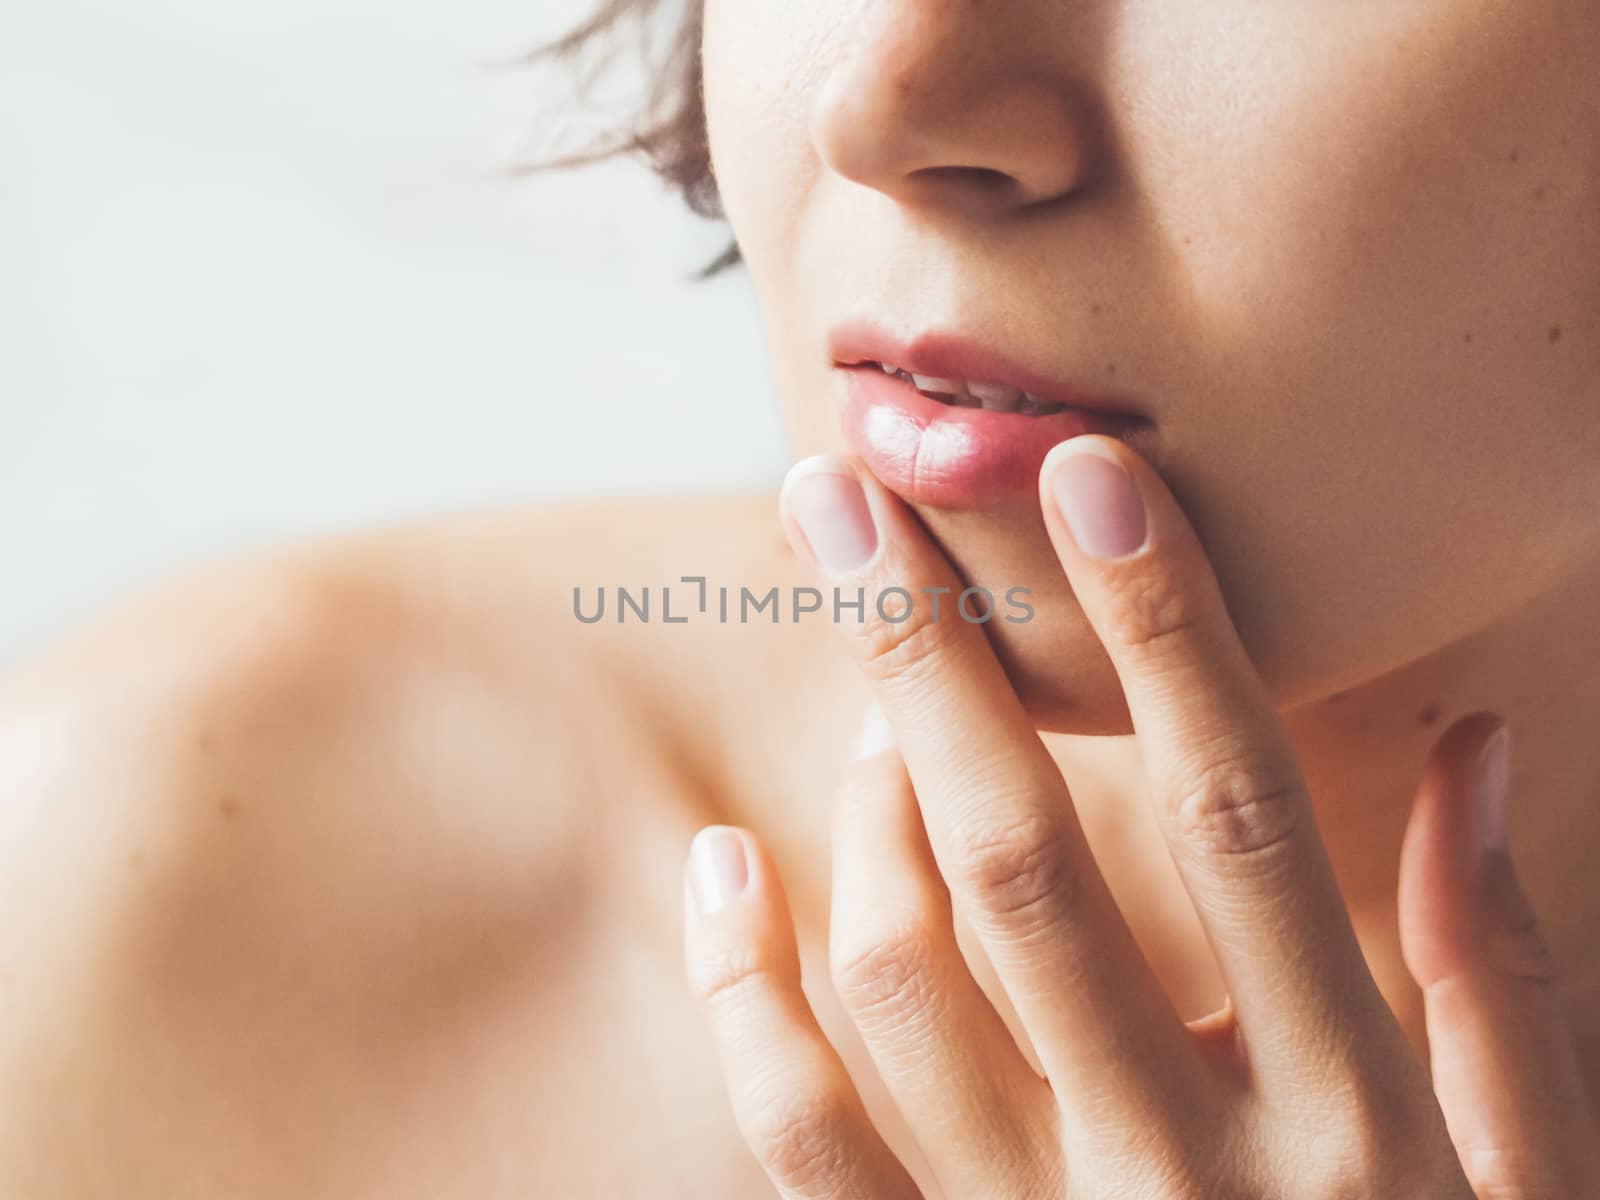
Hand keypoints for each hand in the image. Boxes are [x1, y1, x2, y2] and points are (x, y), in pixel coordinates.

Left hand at [680, 439, 1599, 1197]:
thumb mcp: (1527, 1186)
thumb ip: (1502, 973)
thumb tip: (1475, 749)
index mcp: (1351, 1127)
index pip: (1245, 821)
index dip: (1168, 635)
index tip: (1086, 476)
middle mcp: (1183, 1174)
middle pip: (1027, 864)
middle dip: (927, 656)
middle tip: (841, 494)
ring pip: (907, 978)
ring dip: (862, 803)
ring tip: (864, 693)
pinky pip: (799, 1138)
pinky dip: (743, 992)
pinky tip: (720, 862)